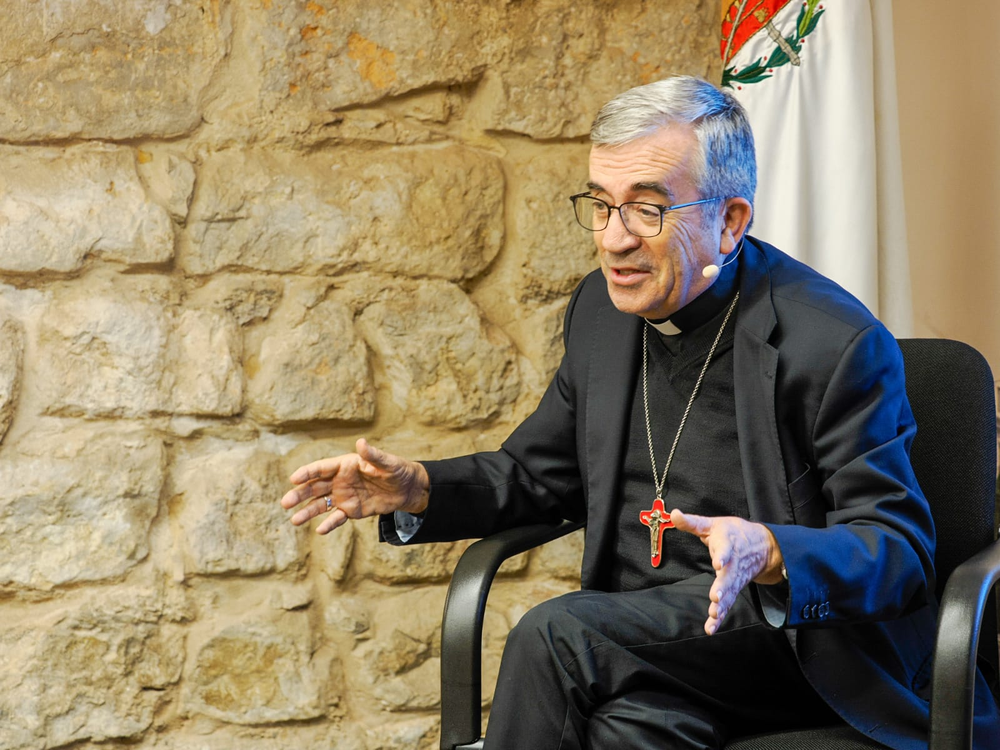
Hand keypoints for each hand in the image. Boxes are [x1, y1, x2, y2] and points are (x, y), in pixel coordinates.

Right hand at [280, 438, 429, 534]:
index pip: (321, 468)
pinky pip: (336, 518)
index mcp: (345, 465)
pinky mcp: (351, 510)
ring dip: (307, 511)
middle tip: (285, 502)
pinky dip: (329, 524)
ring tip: (293, 520)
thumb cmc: (397, 470)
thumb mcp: (387, 463)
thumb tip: (361, 443)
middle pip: (315, 487)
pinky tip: (319, 530)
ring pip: (321, 504)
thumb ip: (373, 455)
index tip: (294, 478)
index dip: (307, 472)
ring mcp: (344, 496)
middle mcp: (340, 480)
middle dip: (300, 494)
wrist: (407, 489)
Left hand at [670, 509, 782, 634]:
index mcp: (728, 544)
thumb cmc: (733, 533)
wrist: (763, 545)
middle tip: (715, 598)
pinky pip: (728, 604)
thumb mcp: (713, 523)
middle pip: (729, 577)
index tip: (718, 563)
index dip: (722, 556)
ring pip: (730, 594)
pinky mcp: (734, 589)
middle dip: (722, 588)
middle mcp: (733, 564)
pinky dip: (720, 617)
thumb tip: (674, 514)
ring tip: (713, 615)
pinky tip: (711, 628)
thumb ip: (693, 522)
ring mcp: (735, 579)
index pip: (726, 550)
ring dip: (722, 606)